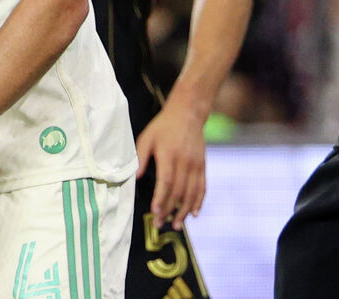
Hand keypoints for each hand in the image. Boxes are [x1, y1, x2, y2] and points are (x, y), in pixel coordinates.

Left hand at [135, 101, 208, 226]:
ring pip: (191, 192)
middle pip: (178, 191)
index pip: (166, 181)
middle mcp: (185, 161)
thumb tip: (135, 178)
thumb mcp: (147, 137)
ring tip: (176, 225)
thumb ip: (140, 158)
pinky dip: (199, 202)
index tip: (155, 212)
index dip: (161, 198)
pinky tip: (194, 214)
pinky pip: (202, 187)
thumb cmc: (163, 126)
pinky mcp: (202, 165)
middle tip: (160, 224)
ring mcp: (196, 164)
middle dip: (169, 210)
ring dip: (184, 211)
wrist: (188, 113)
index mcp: (169, 154)